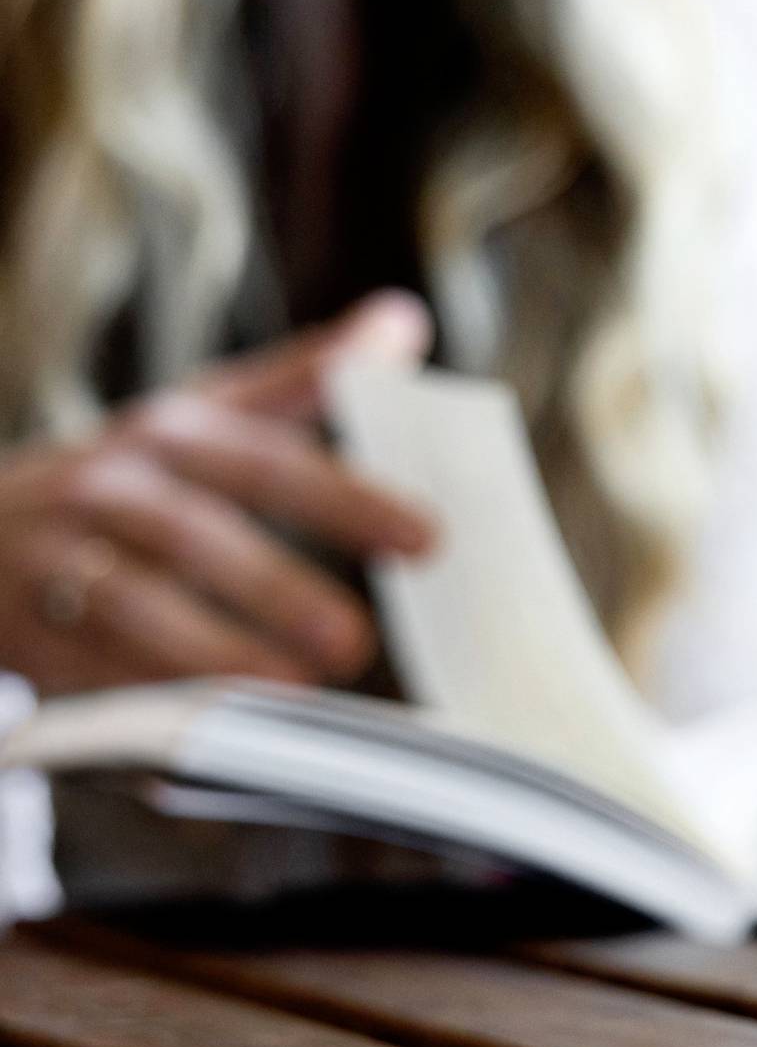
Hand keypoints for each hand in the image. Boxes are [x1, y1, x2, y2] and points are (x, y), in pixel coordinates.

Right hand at [0, 290, 437, 694]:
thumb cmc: (126, 477)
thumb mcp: (205, 415)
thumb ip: (305, 380)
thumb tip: (404, 321)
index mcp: (171, 432)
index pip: (270, 462)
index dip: (347, 499)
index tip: (427, 539)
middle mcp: (111, 488)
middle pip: (195, 535)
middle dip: (275, 589)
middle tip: (353, 641)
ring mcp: (58, 558)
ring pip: (131, 605)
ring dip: (210, 652)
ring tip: (288, 690)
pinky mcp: (26, 627)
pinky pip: (84, 666)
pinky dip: (143, 697)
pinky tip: (206, 725)